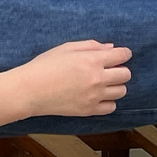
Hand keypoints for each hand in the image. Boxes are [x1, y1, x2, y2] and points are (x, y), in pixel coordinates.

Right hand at [13, 40, 132, 117]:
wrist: (30, 90)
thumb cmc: (45, 65)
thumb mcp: (66, 48)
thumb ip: (91, 46)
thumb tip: (110, 48)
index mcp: (92, 60)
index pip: (121, 55)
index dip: (124, 53)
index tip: (121, 54)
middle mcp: (97, 78)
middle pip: (125, 75)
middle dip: (120, 69)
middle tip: (109, 69)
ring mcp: (94, 96)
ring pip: (121, 91)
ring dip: (115, 85)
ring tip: (103, 83)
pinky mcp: (89, 110)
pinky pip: (111, 107)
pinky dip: (108, 101)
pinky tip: (98, 96)